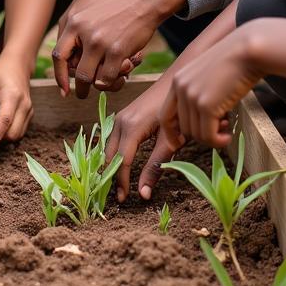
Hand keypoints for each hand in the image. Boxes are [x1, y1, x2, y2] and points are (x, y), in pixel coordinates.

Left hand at [0, 58, 34, 147]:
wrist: (19, 66)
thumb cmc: (1, 72)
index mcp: (13, 94)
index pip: (6, 118)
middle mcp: (24, 104)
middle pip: (14, 131)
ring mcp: (28, 110)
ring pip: (17, 135)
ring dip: (2, 140)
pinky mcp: (29, 115)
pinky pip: (19, 131)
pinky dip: (7, 135)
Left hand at [53, 0, 183, 97]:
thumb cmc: (119, 8)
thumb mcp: (90, 14)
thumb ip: (78, 34)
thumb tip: (70, 63)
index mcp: (74, 23)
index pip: (58, 55)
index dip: (59, 75)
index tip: (63, 89)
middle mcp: (83, 33)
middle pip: (75, 72)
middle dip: (80, 88)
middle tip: (82, 94)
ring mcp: (100, 43)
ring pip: (90, 79)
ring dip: (97, 87)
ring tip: (103, 87)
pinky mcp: (117, 51)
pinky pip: (107, 78)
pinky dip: (112, 81)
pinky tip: (118, 76)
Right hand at [104, 79, 178, 201]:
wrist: (177, 85)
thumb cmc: (177, 113)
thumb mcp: (170, 143)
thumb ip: (155, 168)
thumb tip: (144, 195)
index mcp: (132, 127)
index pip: (121, 162)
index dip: (121, 182)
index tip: (124, 200)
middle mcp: (120, 121)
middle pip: (109, 156)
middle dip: (112, 177)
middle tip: (118, 197)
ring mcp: (119, 117)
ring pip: (108, 148)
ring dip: (110, 166)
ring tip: (117, 185)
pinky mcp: (122, 116)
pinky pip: (111, 140)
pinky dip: (112, 155)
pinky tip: (118, 166)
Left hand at [159, 25, 263, 150]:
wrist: (247, 50)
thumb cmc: (234, 62)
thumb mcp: (208, 76)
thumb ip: (200, 94)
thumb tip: (203, 122)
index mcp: (178, 81)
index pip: (165, 115)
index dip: (170, 133)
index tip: (179, 143)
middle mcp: (180, 89)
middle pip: (183, 128)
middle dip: (201, 134)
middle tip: (220, 130)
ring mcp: (192, 97)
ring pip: (196, 134)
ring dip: (212, 138)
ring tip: (226, 130)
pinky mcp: (206, 105)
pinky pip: (208, 136)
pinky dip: (218, 142)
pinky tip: (228, 136)